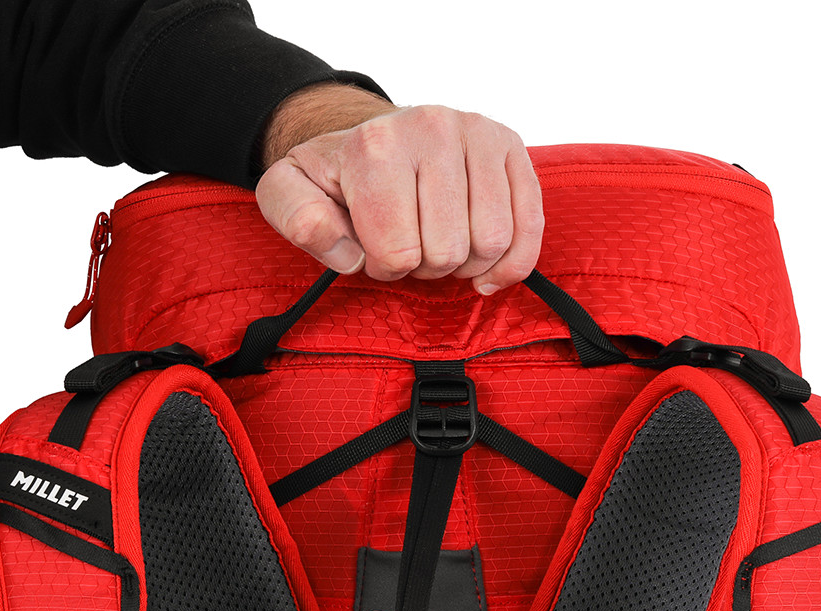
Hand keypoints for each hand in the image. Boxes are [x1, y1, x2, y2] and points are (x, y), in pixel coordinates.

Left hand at [256, 84, 543, 293]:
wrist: (376, 139)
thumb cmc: (339, 178)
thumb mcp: (290, 192)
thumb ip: (297, 218)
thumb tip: (346, 253)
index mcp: (376, 146)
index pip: (398, 253)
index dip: (385, 267)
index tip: (374, 247)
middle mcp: (432, 129)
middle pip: (448, 252)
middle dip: (425, 267)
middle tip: (409, 244)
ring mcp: (478, 134)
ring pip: (491, 243)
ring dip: (465, 264)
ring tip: (441, 243)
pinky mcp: (512, 148)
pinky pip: (529, 228)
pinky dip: (511, 263)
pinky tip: (487, 271)